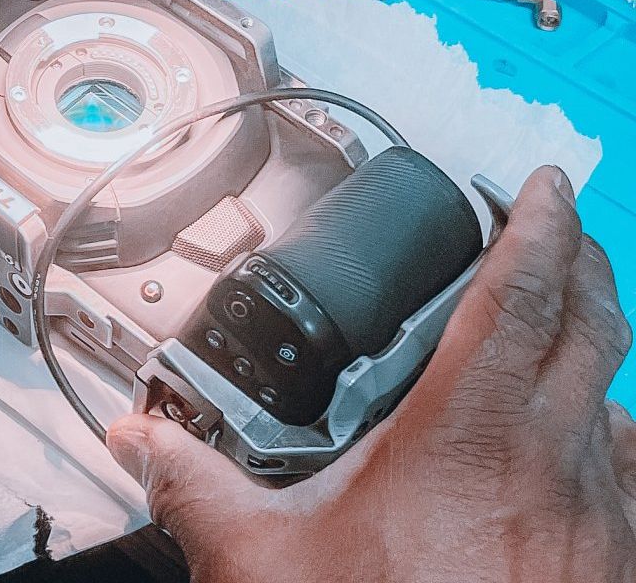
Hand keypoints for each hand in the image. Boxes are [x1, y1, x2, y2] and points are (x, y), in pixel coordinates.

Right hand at [108, 166, 635, 582]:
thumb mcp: (262, 563)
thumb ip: (195, 487)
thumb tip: (140, 440)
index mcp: (473, 437)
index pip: (523, 296)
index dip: (541, 225)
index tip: (544, 183)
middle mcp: (554, 465)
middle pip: (595, 327)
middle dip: (582, 263)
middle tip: (556, 230)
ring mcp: (596, 520)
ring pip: (616, 400)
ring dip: (593, 351)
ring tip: (554, 334)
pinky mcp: (610, 567)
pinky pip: (623, 472)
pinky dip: (602, 432)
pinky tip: (563, 450)